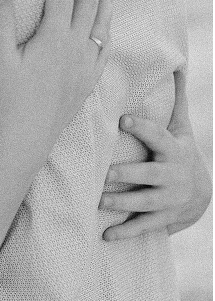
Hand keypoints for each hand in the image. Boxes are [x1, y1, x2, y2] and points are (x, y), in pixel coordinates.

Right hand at [0, 0, 113, 168]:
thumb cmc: (10, 96)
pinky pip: (105, 48)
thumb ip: (0, 20)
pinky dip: (108, 30)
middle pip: (87, 2)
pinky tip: (108, 24)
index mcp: (54, 37)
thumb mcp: (0, 57)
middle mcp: (76, 46)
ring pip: (102, 23)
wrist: (28, 135)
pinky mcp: (89, 79)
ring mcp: (86, 63)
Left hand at [100, 71, 211, 239]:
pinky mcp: (163, 220)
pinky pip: (144, 228)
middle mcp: (172, 176)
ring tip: (99, 201)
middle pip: (150, 175)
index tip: (122, 120)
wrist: (202, 195)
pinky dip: (125, 233)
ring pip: (145, 203)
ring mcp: (169, 200)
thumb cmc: (181, 152)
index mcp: (173, 149)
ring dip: (122, 203)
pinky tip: (106, 235)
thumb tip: (177, 65)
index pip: (158, 136)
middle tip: (104, 174)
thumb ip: (176, 100)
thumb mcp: (182, 128)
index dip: (142, 129)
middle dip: (128, 174)